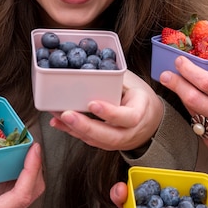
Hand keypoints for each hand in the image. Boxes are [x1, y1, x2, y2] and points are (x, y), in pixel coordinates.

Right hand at [0, 137, 44, 207]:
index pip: (21, 196)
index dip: (31, 171)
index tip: (33, 148)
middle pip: (29, 195)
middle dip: (35, 168)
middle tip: (30, 142)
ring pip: (23, 197)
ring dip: (28, 173)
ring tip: (23, 147)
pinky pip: (11, 197)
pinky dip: (16, 179)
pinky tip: (8, 162)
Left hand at [49, 70, 163, 150]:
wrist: (149, 120)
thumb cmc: (139, 98)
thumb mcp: (133, 84)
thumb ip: (115, 79)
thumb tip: (91, 64)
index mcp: (140, 113)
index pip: (128, 117)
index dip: (110, 113)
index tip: (92, 104)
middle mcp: (130, 132)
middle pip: (109, 136)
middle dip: (85, 126)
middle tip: (67, 114)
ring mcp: (118, 141)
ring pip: (96, 140)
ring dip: (74, 129)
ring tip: (57, 115)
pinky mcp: (105, 144)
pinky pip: (88, 140)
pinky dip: (71, 131)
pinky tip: (58, 122)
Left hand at [159, 32, 207, 185]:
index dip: (191, 71)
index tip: (179, 60)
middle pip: (195, 99)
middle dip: (176, 84)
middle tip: (165, 74)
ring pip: (193, 113)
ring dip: (182, 97)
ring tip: (175, 84)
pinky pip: (198, 126)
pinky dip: (194, 113)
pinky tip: (191, 104)